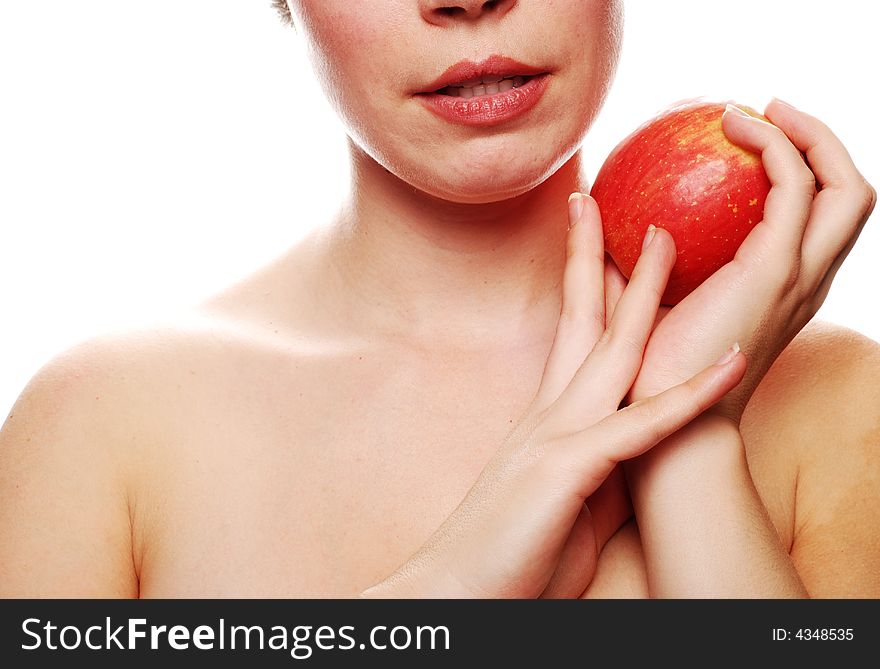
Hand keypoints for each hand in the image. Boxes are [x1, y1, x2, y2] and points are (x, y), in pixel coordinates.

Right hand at [361, 195, 745, 598]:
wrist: (455, 597)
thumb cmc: (512, 556)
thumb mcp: (568, 499)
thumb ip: (603, 463)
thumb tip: (641, 446)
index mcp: (547, 420)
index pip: (570, 337)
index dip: (587, 285)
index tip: (599, 244)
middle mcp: (549, 414)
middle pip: (580, 320)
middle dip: (600, 257)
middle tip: (612, 201)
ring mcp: (555, 438)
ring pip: (609, 351)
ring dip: (645, 293)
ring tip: (670, 237)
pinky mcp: (566, 474)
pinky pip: (638, 428)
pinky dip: (688, 394)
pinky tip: (728, 359)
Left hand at [615, 99, 875, 418]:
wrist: (666, 435)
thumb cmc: (649, 376)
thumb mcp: (643, 307)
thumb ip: (635, 263)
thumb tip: (595, 213)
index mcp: (780, 291)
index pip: (816, 221)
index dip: (799, 172)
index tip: (748, 136)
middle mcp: (802, 282)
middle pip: (852, 196)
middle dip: (823, 142)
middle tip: (766, 110)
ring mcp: (795, 277)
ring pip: (845, 188)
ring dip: (809, 136)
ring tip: (755, 108)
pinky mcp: (773, 273)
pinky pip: (793, 189)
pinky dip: (777, 148)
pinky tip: (732, 127)